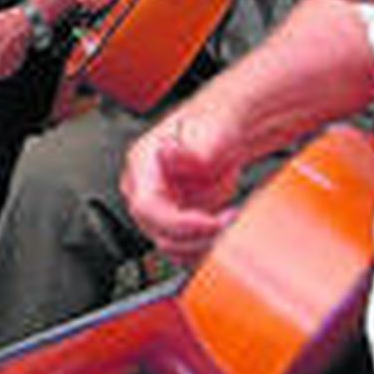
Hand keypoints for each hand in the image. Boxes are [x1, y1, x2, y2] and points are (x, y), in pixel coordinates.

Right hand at [121, 108, 243, 265]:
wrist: (227, 133)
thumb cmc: (215, 124)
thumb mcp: (211, 130)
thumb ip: (193, 148)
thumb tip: (167, 155)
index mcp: (142, 162)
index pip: (147, 207)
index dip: (180, 224)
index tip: (214, 222)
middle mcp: (143, 188)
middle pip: (160, 233)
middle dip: (200, 234)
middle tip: (231, 218)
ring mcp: (158, 208)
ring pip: (174, 248)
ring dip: (206, 242)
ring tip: (230, 219)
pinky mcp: (174, 223)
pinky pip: (187, 249)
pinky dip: (209, 245)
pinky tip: (225, 225)